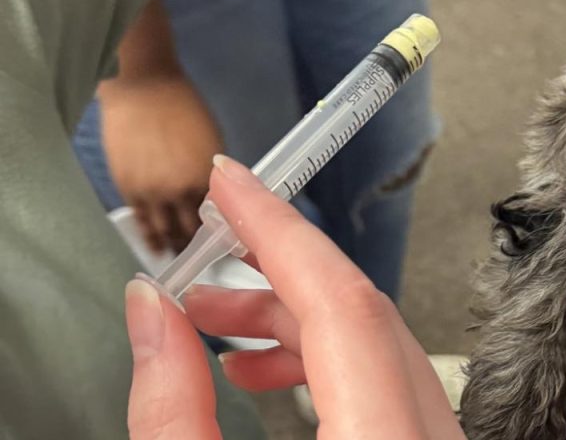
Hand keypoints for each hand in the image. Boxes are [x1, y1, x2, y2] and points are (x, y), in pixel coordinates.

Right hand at [99, 75, 223, 252]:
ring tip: (181, 257)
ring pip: (166, 233)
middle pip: (193, 231)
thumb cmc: (185, 107)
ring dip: (175, 247)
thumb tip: (216, 199)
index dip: (225, 232)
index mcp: (209, 175)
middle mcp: (181, 189)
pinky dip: (151, 237)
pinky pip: (142, 223)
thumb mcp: (213, 141)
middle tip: (204, 258)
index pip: (222, 216)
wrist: (143, 88)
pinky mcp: (128, 191)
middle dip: (199, 246)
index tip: (228, 243)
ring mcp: (152, 193)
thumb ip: (214, 175)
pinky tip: (156, 246)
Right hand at [125, 155, 464, 438]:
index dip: (280, 231)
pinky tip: (259, 373)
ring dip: (294, 321)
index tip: (234, 184)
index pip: (344, 302)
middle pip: (365, 316)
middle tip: (209, 255)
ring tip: (216, 324)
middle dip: (277, 275)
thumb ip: (172, 405)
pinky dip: (326, 364)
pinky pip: (389, 385)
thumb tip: (151, 308)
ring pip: (379, 347)